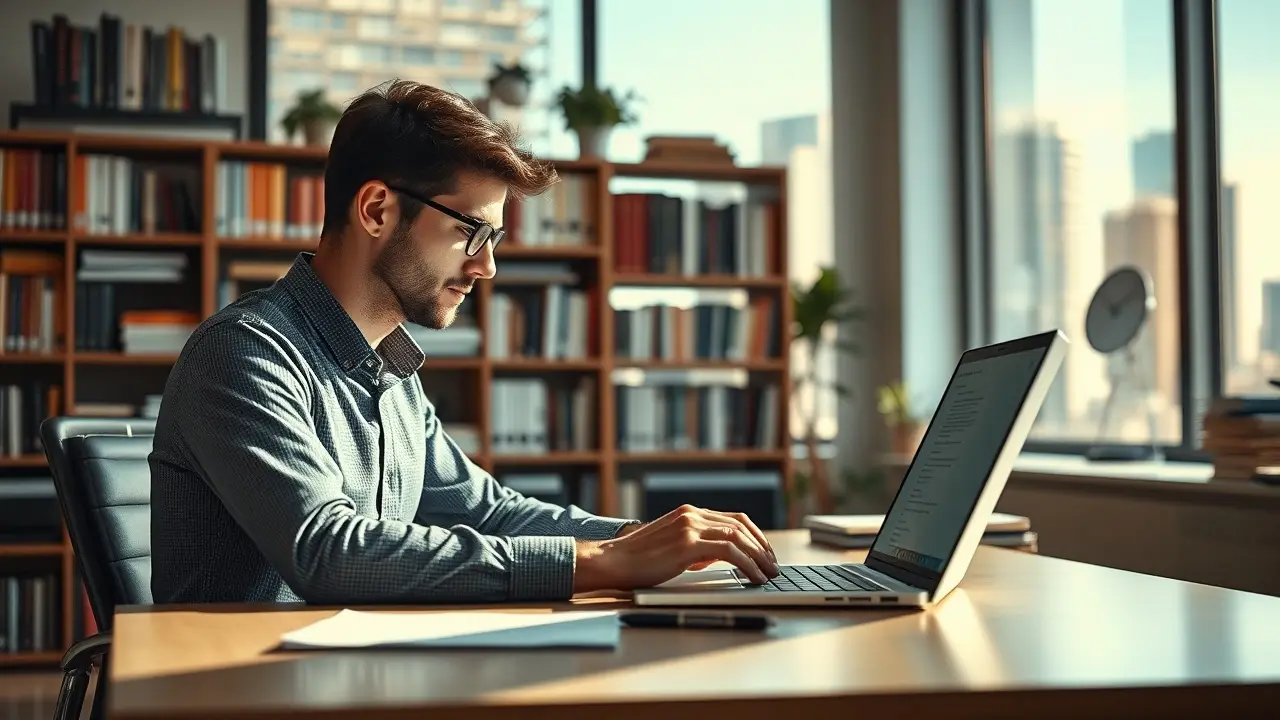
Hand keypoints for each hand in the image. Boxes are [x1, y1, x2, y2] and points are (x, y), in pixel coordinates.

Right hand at [574, 505, 779, 591]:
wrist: (614, 561)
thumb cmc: (640, 560)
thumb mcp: (673, 547)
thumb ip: (697, 547)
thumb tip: (718, 557)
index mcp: (689, 513)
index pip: (734, 519)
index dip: (755, 536)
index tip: (766, 552)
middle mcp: (692, 514)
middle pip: (741, 526)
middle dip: (762, 547)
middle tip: (773, 565)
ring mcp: (690, 526)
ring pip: (738, 537)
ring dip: (759, 557)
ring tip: (768, 574)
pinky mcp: (688, 543)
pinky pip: (729, 552)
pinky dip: (747, 564)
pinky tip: (753, 577)